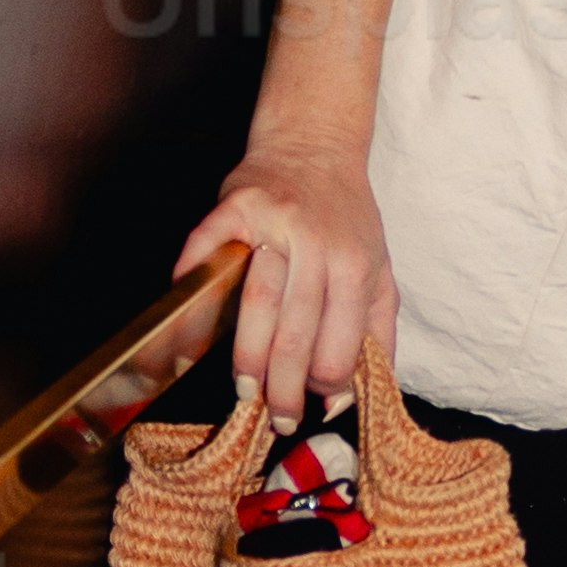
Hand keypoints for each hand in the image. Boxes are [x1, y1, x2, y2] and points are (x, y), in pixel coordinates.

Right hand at [179, 143, 387, 437]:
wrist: (312, 145)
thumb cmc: (346, 218)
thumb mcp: (379, 270)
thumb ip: (376, 331)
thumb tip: (358, 396)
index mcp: (356, 264)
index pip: (340, 341)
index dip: (327, 385)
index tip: (314, 410)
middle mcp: (317, 244)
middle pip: (297, 331)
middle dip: (284, 387)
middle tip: (276, 420)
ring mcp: (272, 224)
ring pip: (256, 302)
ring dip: (246, 354)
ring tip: (241, 392)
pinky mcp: (232, 208)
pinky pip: (207, 259)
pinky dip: (195, 299)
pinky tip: (187, 339)